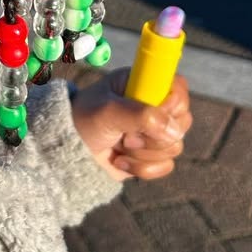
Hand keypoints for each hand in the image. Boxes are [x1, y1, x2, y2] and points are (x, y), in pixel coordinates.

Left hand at [70, 68, 191, 181]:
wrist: (68, 152)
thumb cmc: (83, 121)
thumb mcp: (107, 111)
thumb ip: (140, 115)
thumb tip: (173, 131)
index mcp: (140, 83)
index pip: (177, 87)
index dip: (172, 103)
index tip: (154, 113)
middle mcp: (151, 105)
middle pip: (182, 120)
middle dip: (154, 134)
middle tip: (126, 134)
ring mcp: (153, 131)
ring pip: (174, 146)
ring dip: (143, 151)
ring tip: (119, 145)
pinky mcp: (151, 155)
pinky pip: (166, 165)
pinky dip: (142, 168)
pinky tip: (120, 160)